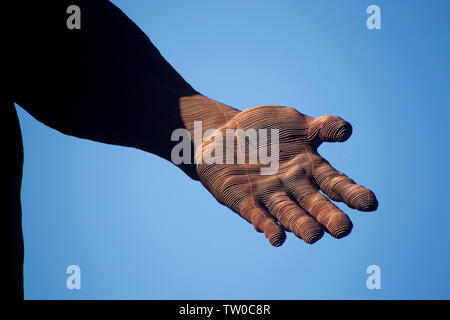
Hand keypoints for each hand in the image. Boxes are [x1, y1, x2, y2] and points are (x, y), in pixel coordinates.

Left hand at [196, 105, 377, 245]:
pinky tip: (276, 238)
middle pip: (314, 203)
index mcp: (309, 167)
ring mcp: (269, 195)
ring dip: (300, 225)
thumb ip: (321, 127)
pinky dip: (267, 226)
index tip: (370, 203)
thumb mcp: (294, 122)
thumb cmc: (264, 130)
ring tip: (314, 236)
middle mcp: (293, 186)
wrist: (224, 134)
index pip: (335, 183)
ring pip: (288, 213)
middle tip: (344, 229)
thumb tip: (348, 131)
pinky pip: (257, 216)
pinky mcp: (245, 202)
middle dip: (327, 215)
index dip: (352, 193)